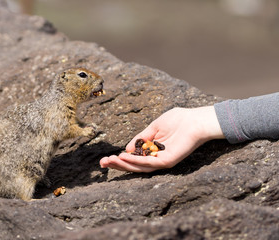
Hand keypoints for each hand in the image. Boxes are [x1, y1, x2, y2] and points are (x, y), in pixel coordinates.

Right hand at [100, 106, 223, 171]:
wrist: (196, 120)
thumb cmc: (178, 120)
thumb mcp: (154, 128)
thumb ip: (141, 138)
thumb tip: (126, 149)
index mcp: (153, 151)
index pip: (133, 159)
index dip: (119, 159)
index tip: (106, 158)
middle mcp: (157, 159)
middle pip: (134, 166)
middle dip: (117, 165)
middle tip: (102, 163)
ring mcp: (162, 161)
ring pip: (139, 167)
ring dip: (123, 164)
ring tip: (109, 161)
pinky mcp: (168, 161)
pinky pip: (148, 163)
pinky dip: (135, 161)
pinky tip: (123, 157)